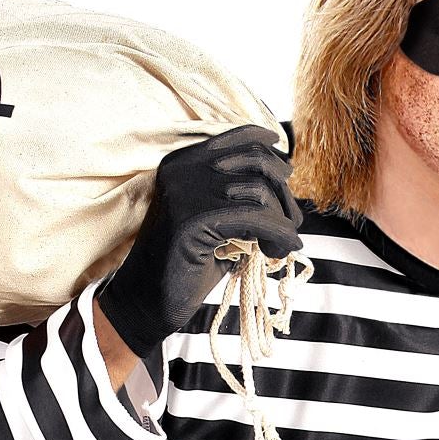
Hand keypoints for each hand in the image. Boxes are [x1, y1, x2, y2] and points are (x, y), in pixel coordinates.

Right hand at [98, 123, 302, 358]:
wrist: (147, 301)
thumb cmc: (186, 264)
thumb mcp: (216, 221)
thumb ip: (241, 199)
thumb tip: (285, 189)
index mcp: (183, 162)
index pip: (241, 138)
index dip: (271, 153)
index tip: (288, 174)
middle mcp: (182, 169)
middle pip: (256, 163)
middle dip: (283, 193)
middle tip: (291, 223)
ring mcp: (185, 191)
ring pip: (260, 192)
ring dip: (283, 220)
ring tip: (282, 244)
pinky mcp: (193, 219)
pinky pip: (255, 218)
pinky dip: (278, 235)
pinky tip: (280, 251)